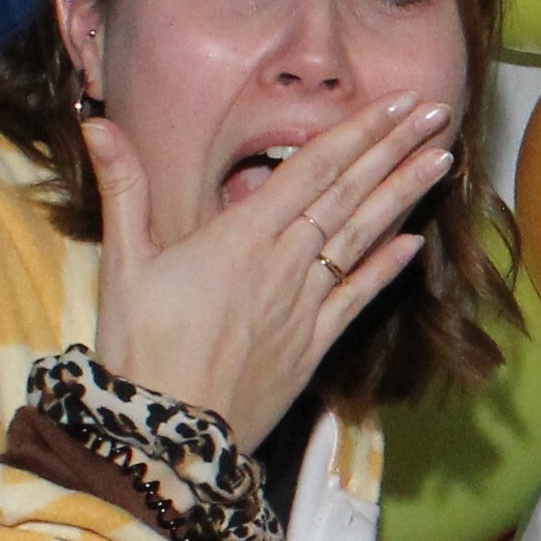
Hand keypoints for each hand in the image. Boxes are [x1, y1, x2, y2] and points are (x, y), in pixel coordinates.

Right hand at [88, 93, 452, 436]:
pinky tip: (415, 242)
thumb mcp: (123, 261)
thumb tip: (98, 121)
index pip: (312, 168)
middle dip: (394, 148)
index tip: (395, 102)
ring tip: (442, 159)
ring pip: (363, 237)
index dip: (358, 131)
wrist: (169, 437)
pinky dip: (387, 267)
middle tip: (437, 111)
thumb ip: (123, 188)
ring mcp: (305, 304)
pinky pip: (358, 297)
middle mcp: (284, 263)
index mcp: (242, 235)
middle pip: (348, 193)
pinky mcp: (313, 345)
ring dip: (404, 195)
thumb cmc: (139, 347)